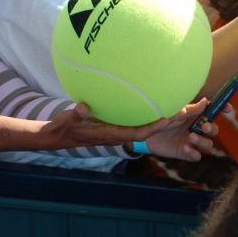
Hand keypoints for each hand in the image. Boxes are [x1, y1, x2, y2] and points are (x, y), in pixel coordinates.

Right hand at [40, 102, 172, 149]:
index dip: (152, 128)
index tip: (166, 120)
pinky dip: (144, 114)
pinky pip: (133, 121)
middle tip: (179, 110)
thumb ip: (76, 114)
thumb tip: (83, 107)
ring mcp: (116, 131)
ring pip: (141, 126)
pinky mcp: (114, 126)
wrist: (58, 135)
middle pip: (144, 130)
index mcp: (110, 135)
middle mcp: (117, 134)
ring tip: (173, 104)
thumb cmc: (64, 128)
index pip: (137, 134)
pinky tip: (152, 101)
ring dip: (156, 118)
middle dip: (161, 122)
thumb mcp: (68, 120)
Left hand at [141, 99, 218, 161]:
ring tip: (191, 137)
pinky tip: (186, 147)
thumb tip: (206, 102)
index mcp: (196, 116)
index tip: (228, 109)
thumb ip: (191, 110)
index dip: (223, 109)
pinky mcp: (185, 153)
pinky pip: (196, 156)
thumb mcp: (175, 113)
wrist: (145, 134)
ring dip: (202, 141)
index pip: (213, 112)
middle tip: (204, 126)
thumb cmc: (161, 119)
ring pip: (208, 144)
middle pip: (214, 130)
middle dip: (212, 128)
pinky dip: (193, 152)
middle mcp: (197, 129)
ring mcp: (192, 142)